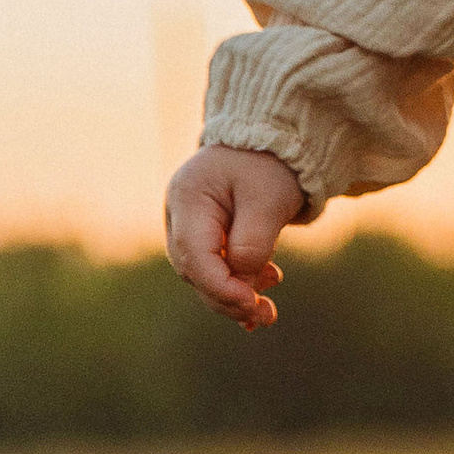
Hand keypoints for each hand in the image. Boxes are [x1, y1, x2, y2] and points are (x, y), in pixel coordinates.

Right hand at [165, 145, 306, 329]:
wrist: (273, 139)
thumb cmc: (270, 163)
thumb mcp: (269, 198)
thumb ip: (253, 241)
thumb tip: (242, 282)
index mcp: (188, 198)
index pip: (195, 255)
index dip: (220, 286)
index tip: (251, 301)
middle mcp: (180, 214)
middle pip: (196, 270)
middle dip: (228, 298)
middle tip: (264, 315)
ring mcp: (190, 225)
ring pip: (205, 274)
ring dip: (235, 296)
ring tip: (267, 313)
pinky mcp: (207, 234)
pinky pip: (215, 267)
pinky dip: (236, 285)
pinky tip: (258, 301)